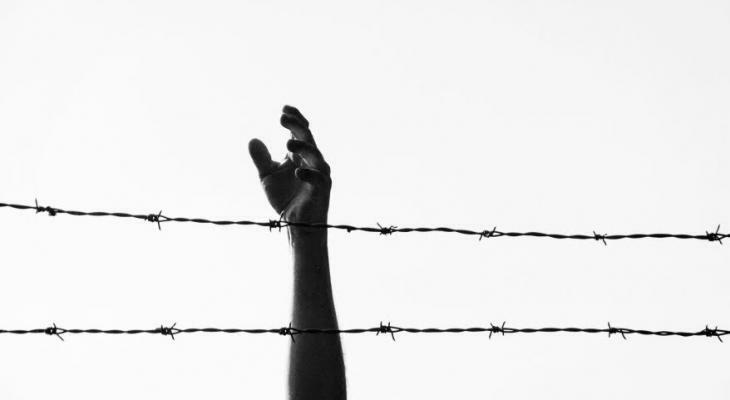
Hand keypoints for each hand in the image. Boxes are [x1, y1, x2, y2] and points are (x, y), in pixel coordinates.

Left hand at [248, 105, 330, 224]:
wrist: (295, 224)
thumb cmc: (285, 198)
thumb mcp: (267, 176)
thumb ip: (261, 159)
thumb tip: (253, 139)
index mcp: (301, 154)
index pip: (301, 131)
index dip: (295, 119)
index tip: (283, 109)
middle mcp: (312, 161)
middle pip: (308, 138)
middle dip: (297, 126)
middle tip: (282, 118)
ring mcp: (319, 175)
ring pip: (316, 155)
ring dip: (303, 147)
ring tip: (287, 144)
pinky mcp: (322, 191)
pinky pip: (319, 179)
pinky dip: (309, 173)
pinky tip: (297, 171)